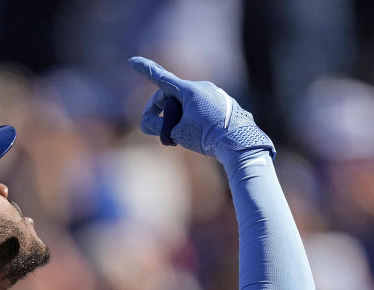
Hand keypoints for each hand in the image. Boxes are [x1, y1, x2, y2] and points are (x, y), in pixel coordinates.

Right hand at [128, 57, 274, 159]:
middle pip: (170, 96)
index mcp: (189, 90)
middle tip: (158, 130)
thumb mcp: (176, 132)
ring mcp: (214, 94)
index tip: (133, 60)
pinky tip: (199, 133)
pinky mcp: (223, 103)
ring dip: (177, 117)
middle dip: (160, 112)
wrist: (240, 144)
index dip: (145, 70)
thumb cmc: (207, 136)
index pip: (161, 78)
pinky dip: (192, 118)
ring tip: (180, 136)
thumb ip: (156, 125)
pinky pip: (200, 107)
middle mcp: (202, 87)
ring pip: (185, 103)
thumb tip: (148, 121)